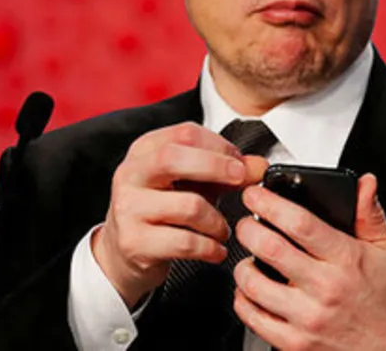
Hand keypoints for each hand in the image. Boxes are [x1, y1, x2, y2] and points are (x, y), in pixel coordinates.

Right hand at [91, 122, 263, 306]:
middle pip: (174, 158)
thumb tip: (260, 166)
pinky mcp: (133, 242)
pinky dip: (210, 248)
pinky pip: (185, 242)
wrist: (125, 252)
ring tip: (223, 230)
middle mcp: (130, 174)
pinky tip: (216, 250)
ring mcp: (128, 208)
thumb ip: (226, 171)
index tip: (240, 162)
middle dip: (217, 167)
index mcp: (145, 150)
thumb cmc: (164, 210)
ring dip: (218, 221)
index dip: (220, 145)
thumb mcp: (194, 183)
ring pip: (188, 206)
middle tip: (241, 181)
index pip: (185, 133)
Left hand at [233, 173, 385, 350]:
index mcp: (346, 260)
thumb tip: (364, 183)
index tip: (256, 194)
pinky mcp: (293, 343)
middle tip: (246, 223)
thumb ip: (370, 214)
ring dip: (242, 264)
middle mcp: (324, 289)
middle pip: (269, 248)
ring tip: (249, 256)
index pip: (300, 223)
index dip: (270, 203)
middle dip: (248, 228)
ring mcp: (307, 318)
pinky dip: (243, 298)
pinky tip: (252, 289)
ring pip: (252, 284)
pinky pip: (252, 317)